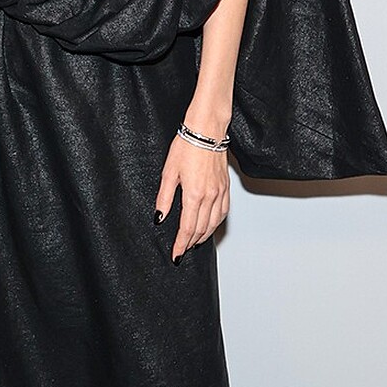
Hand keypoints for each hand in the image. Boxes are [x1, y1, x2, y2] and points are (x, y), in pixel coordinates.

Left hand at [155, 131, 230, 262]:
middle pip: (201, 229)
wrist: (206, 131)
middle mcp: (210, 196)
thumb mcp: (168, 173)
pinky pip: (223, 212)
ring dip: (204, 235)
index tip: (176, 254)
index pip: (187, 228)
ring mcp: (220, 192)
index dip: (181, 244)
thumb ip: (164, 198)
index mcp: (194, 194)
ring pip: (214, 223)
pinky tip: (210, 225)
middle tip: (183, 250)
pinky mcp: (226, 187)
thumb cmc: (187, 146)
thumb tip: (160, 217)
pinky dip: (216, 223)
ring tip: (194, 241)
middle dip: (191, 243)